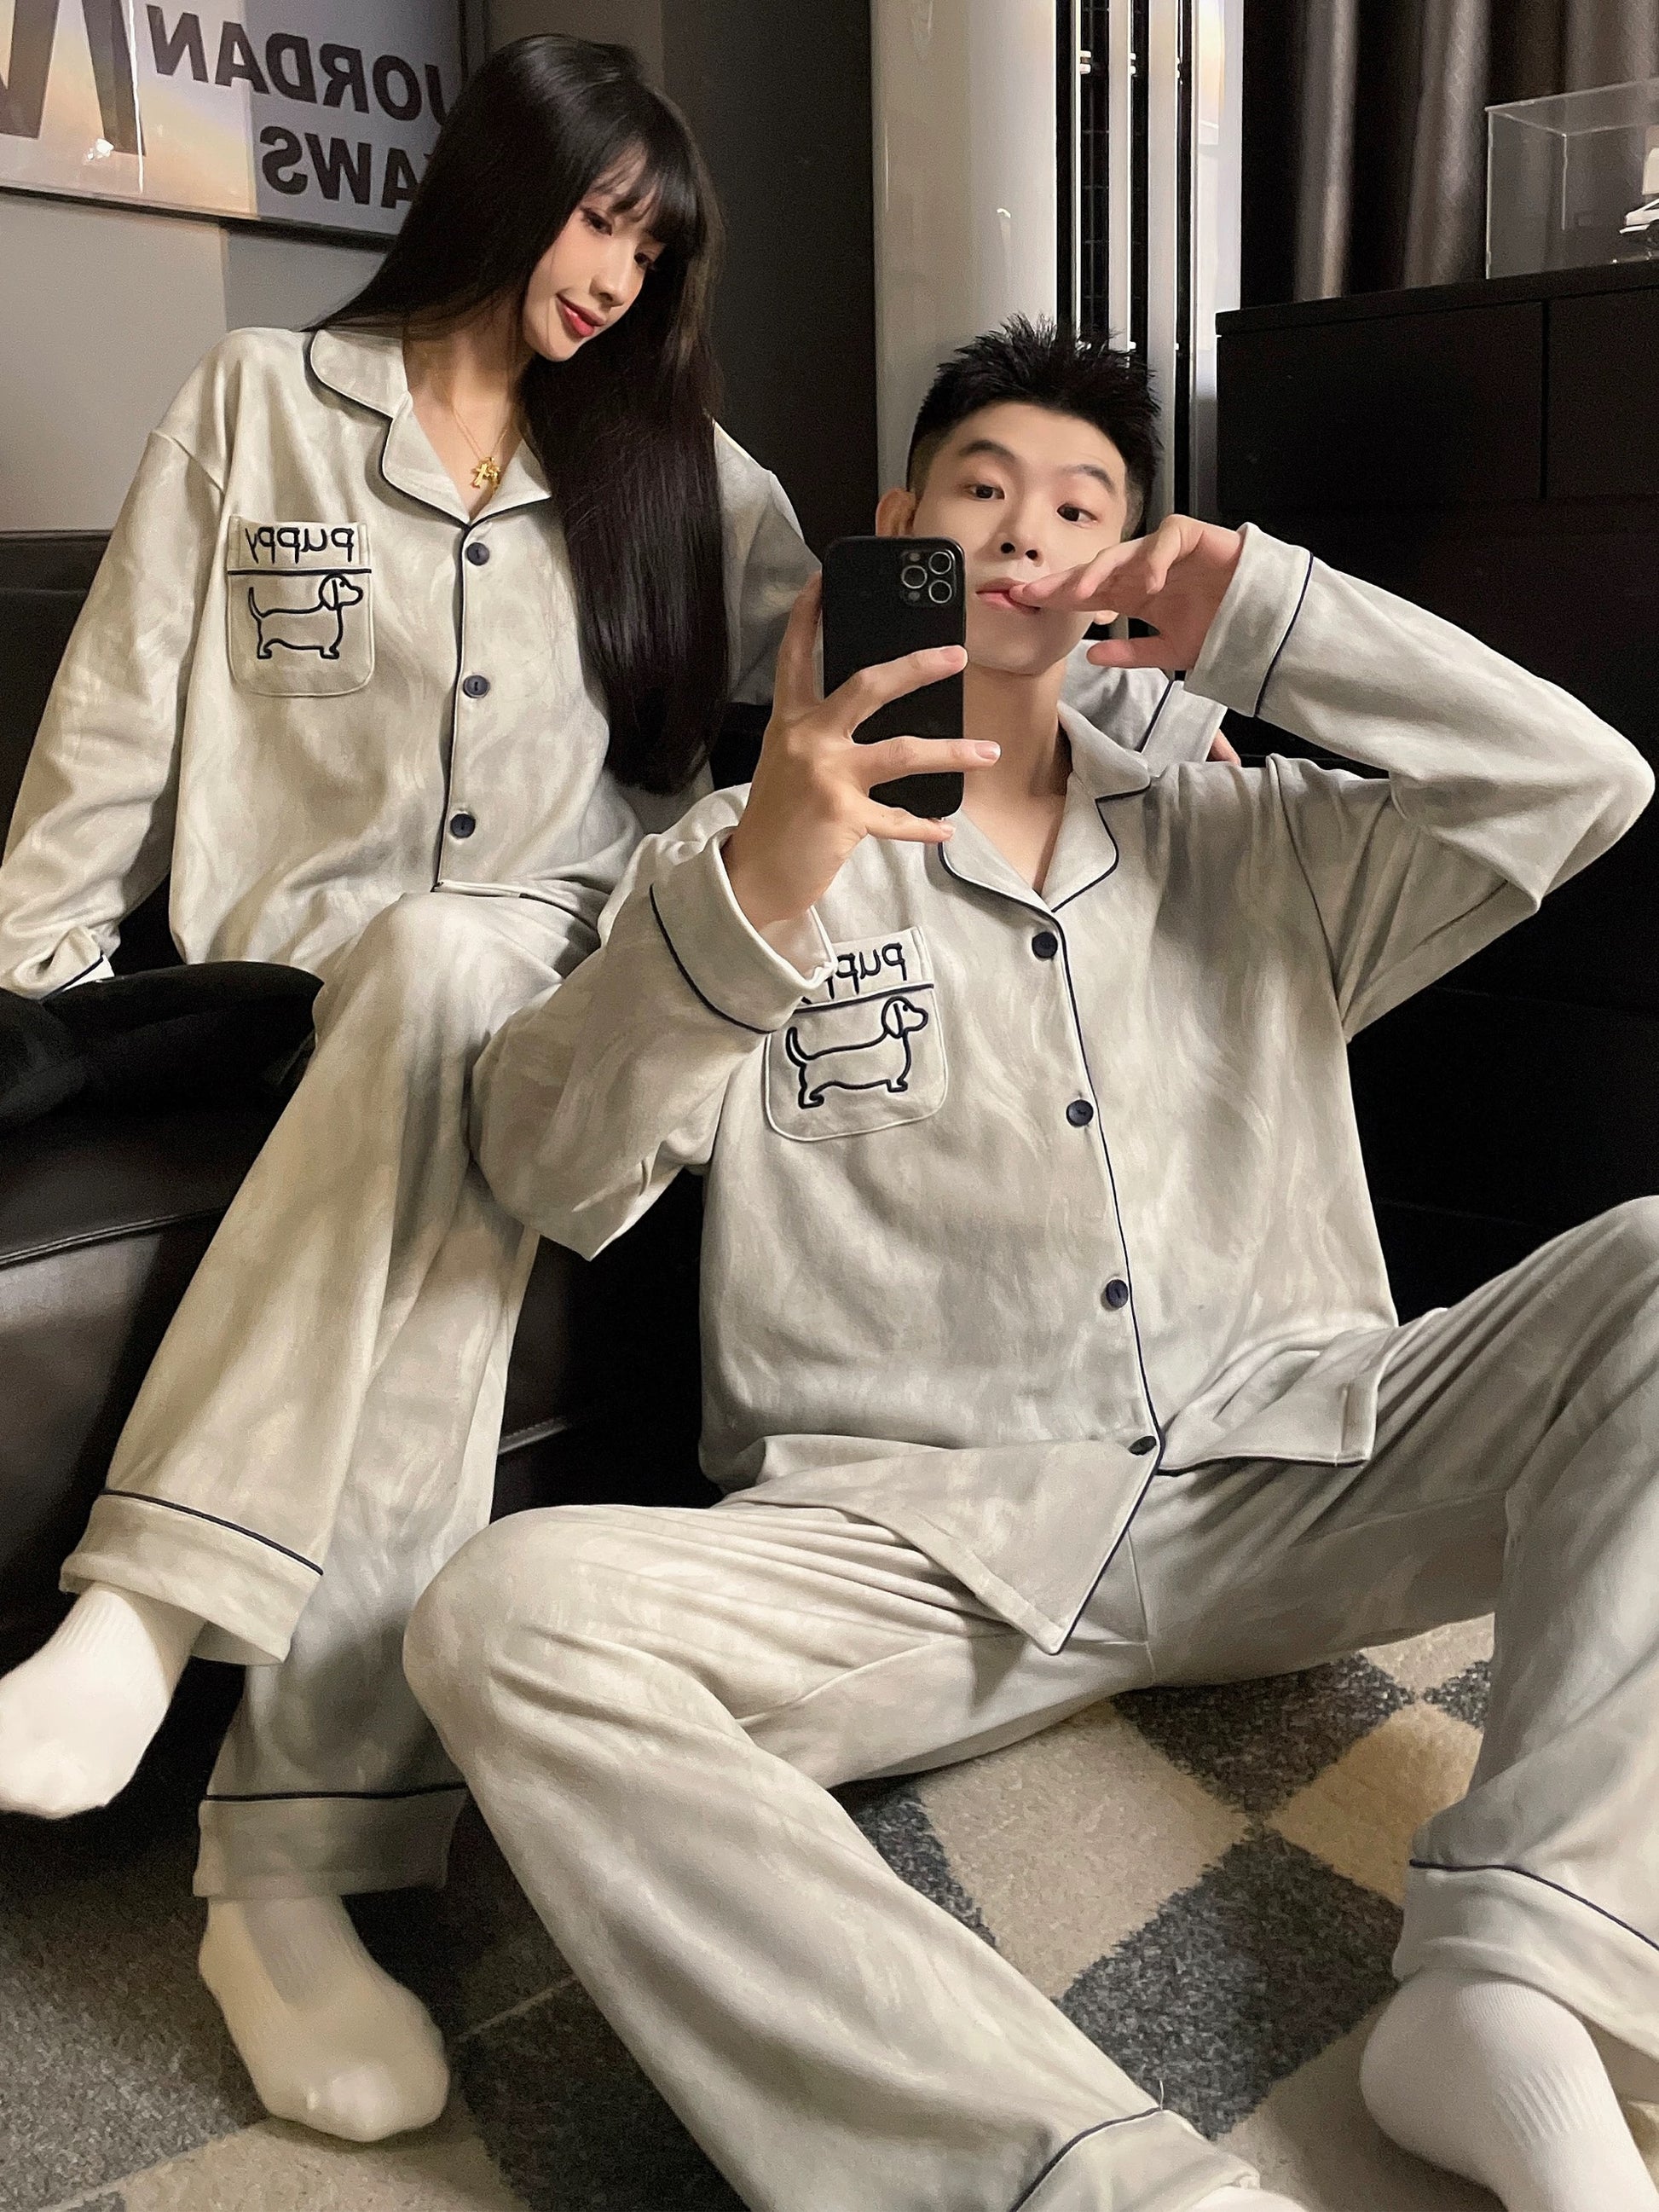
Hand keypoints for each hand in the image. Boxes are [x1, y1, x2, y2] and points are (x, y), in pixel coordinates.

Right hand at [722, 576, 992, 931]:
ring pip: (902, 750)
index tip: (823, 580)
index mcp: (791, 722)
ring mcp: (825, 775)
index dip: (808, 616)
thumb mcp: (790, 764)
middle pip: (868, 686)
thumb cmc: (778, 819)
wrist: (752, 876)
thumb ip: (823, 736)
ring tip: (988, 752)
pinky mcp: (842, 815)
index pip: (796, 657)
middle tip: (957, 655)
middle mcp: (807, 739)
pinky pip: (899, 819)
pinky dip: (926, 827)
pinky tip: (946, 829)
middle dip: (917, 667)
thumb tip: (879, 719)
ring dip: (952, 751)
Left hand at [1008, 513, 1243, 671]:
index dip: (1056, 596)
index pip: (1088, 593)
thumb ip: (1132, 653)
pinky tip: (1147, 583)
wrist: (1265, 623)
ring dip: (1100, 570)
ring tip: (1081, 593)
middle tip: (1032, 591)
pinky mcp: (1194, 537)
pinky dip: (1155, 558)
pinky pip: (1167, 538)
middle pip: (1096, 570)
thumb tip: (1090, 654)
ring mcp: (1167, 552)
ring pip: (1125, 551)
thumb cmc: (1221, 630)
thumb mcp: (1170, 651)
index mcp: (1135, 596)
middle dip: (1063, 580)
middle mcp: (1144, 570)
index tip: (1023, 602)